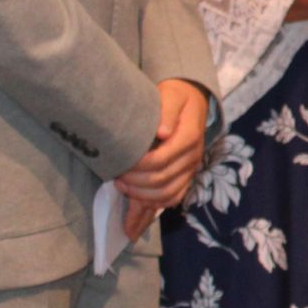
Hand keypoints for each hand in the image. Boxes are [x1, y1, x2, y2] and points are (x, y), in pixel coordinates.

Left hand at [115, 79, 209, 231]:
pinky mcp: (186, 176)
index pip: (161, 161)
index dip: (138, 168)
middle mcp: (192, 157)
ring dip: (143, 198)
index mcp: (188, 137)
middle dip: (136, 184)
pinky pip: (173, 198)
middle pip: (162, 181)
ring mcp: (190, 169)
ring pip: (168, 195)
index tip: (119, 165)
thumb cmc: (175, 96)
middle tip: (116, 178)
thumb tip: (162, 132)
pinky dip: (155, 207)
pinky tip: (138, 211)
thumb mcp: (170, 95)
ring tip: (123, 189)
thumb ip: (166, 111)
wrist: (192, 101)